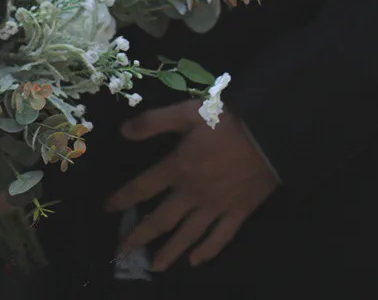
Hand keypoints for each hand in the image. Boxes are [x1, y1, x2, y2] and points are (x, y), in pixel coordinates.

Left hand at [105, 100, 278, 271]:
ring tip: (154, 266)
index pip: (143, 188)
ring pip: (188, 235)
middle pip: (162, 219)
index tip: (108, 208)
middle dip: (140, 236)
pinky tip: (195, 261)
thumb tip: (123, 132)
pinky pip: (220, 238)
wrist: (269, 134)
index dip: (123, 199)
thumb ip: (153, 122)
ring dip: (170, 252)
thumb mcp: (186, 112)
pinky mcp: (238, 212)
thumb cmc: (226, 121)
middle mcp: (193, 193)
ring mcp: (216, 206)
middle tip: (123, 251)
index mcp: (178, 167)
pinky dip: (207, 251)